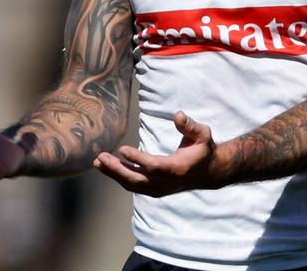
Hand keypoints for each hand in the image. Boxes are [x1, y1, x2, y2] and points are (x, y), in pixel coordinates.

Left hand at [94, 111, 218, 196]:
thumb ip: (190, 126)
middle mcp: (167, 183)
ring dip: (114, 174)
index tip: (122, 149)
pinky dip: (120, 178)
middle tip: (101, 158)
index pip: (154, 166)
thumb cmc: (203, 149)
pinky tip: (107, 167)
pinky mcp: (155, 190)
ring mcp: (160, 189)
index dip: (138, 159)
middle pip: (139, 180)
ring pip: (134, 185)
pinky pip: (134, 186)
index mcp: (177, 168)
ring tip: (98, 162)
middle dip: (118, 170)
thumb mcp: (202, 134)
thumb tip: (178, 115)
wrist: (208, 172)